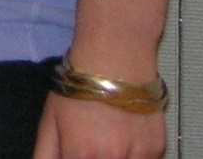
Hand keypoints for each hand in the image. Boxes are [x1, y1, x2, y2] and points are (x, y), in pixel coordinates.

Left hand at [31, 88, 165, 158]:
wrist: (115, 54)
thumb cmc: (79, 84)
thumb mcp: (51, 118)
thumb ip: (45, 153)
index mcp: (81, 154)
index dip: (74, 158)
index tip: (76, 152)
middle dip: (95, 156)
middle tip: (92, 141)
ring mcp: (138, 155)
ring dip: (116, 157)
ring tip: (109, 136)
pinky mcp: (158, 147)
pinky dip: (135, 154)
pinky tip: (127, 135)